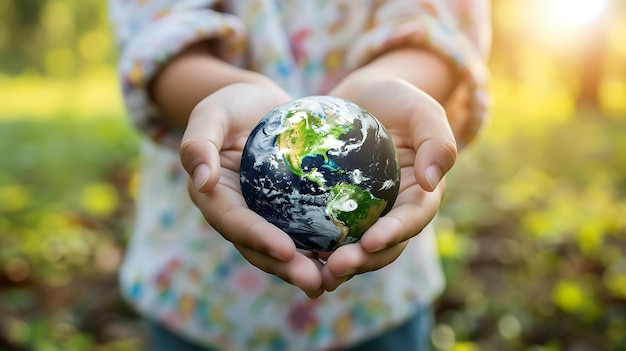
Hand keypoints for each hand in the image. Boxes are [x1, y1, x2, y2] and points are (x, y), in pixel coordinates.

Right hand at [179, 81, 325, 297]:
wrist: (259, 104)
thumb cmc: (232, 103)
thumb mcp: (211, 113)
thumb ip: (198, 143)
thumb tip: (202, 182)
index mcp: (213, 196)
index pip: (233, 223)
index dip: (258, 239)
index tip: (287, 250)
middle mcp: (236, 213)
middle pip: (257, 248)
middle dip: (285, 268)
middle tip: (315, 283)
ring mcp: (261, 215)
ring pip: (281, 250)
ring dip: (305, 268)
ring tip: (334, 281)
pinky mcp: (284, 212)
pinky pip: (302, 233)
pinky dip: (320, 248)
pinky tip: (349, 256)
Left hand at [320, 77, 456, 290]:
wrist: (361, 97)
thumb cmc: (396, 100)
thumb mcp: (422, 110)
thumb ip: (437, 141)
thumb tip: (431, 181)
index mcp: (421, 195)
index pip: (411, 220)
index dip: (393, 235)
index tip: (370, 241)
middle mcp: (395, 212)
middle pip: (383, 246)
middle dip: (362, 261)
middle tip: (334, 267)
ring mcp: (367, 215)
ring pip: (355, 248)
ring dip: (337, 263)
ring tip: (313, 271)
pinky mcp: (339, 210)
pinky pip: (328, 232)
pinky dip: (314, 246)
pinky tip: (292, 252)